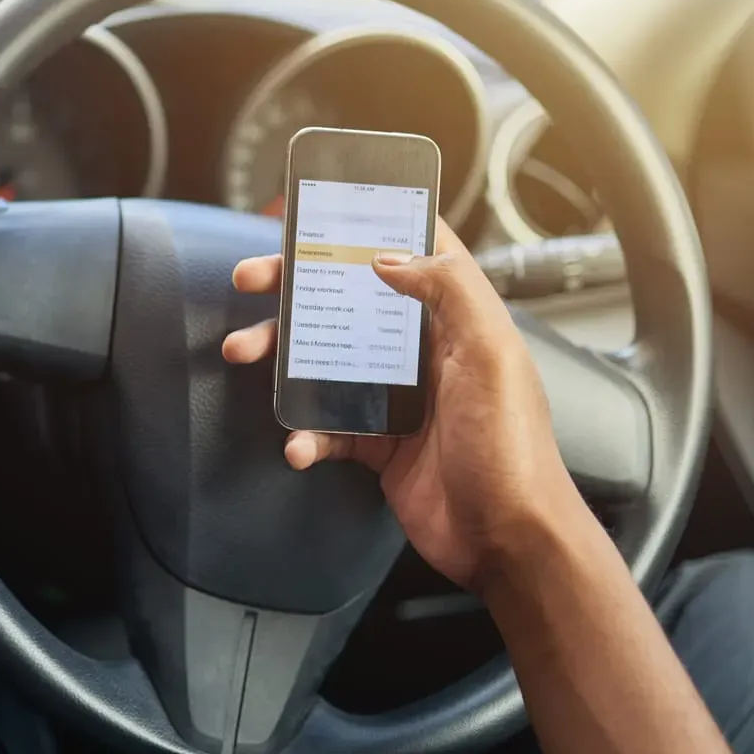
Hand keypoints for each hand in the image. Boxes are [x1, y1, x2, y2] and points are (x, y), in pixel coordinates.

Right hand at [221, 220, 593, 592]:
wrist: (507, 540)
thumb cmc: (511, 449)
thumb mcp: (493, 354)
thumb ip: (449, 291)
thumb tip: (387, 257)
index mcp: (457, 320)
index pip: (409, 252)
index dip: (364, 225)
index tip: (314, 213)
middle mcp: (425, 353)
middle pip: (350, 302)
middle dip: (294, 287)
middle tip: (250, 279)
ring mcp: (399, 399)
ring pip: (326, 360)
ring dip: (280, 356)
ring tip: (242, 353)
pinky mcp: (380, 446)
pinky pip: (328, 427)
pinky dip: (304, 432)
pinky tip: (297, 444)